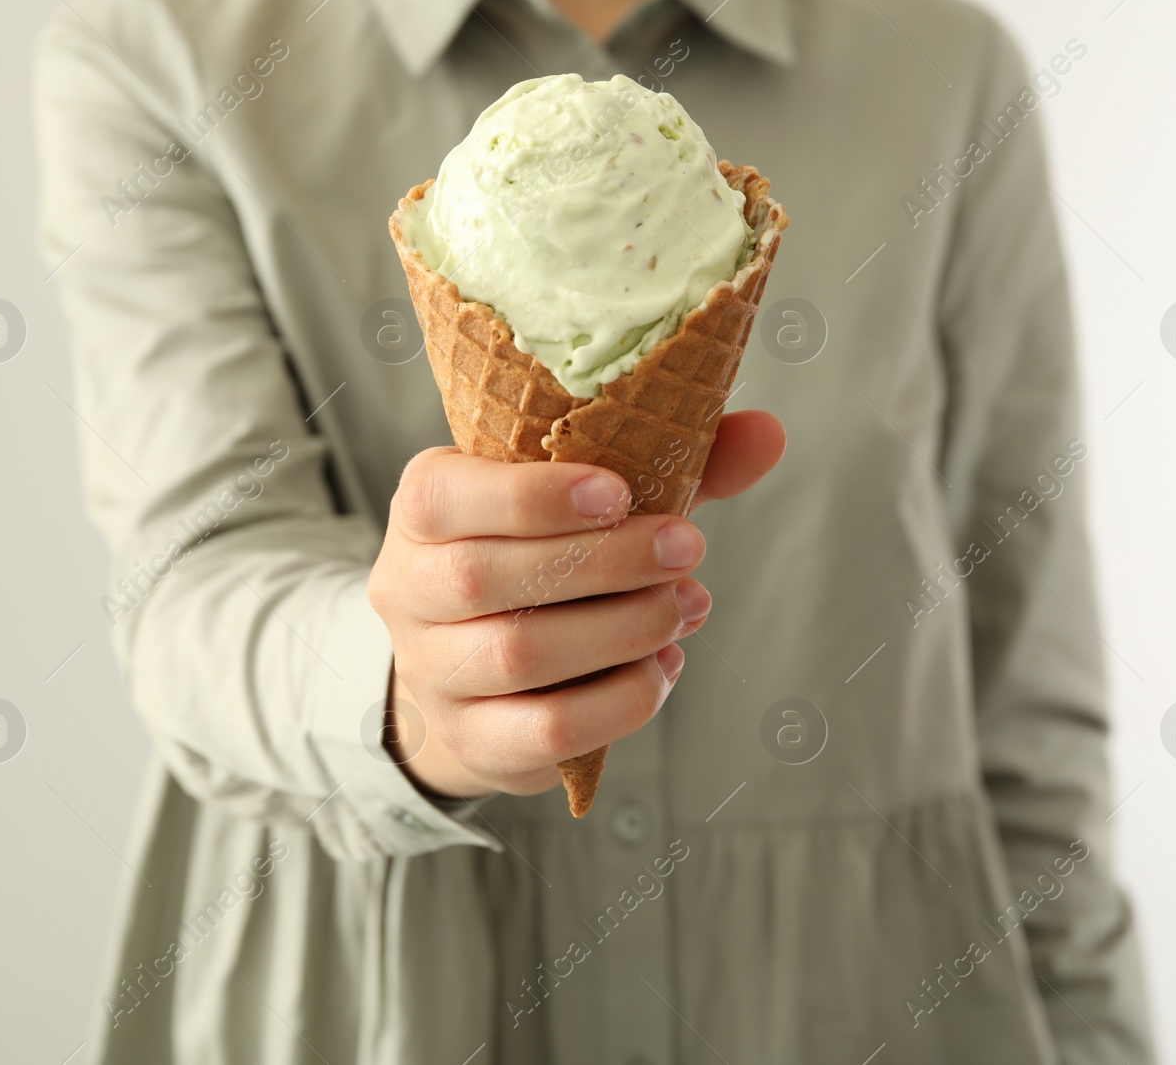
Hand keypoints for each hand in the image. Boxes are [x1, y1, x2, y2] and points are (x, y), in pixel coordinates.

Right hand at [368, 410, 785, 799]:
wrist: (480, 674)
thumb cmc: (546, 558)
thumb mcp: (593, 499)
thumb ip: (670, 463)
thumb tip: (768, 434)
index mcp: (423, 507)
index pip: (445, 496)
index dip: (530, 495)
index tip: (619, 492)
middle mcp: (407, 589)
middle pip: (487, 577)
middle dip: (604, 561)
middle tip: (688, 547)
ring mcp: (432, 673)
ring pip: (519, 654)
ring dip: (621, 629)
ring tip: (685, 607)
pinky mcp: (472, 741)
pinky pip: (547, 730)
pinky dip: (619, 701)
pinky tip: (662, 670)